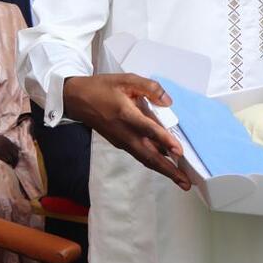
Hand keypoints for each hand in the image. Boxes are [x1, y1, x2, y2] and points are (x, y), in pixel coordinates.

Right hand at [0, 126, 19, 166]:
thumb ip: (4, 145)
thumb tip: (9, 153)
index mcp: (7, 140)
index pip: (16, 150)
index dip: (16, 156)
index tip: (14, 160)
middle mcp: (6, 144)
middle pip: (15, 155)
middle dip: (15, 161)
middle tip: (12, 167)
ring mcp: (1, 150)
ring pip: (10, 160)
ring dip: (10, 164)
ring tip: (8, 168)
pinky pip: (3, 162)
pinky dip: (4, 165)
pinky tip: (3, 167)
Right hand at [63, 73, 190, 189]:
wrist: (77, 100)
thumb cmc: (101, 88)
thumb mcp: (126, 80)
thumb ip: (150, 87)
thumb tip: (168, 102)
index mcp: (125, 114)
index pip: (148, 129)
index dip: (164, 140)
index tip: (179, 151)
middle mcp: (123, 132)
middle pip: (148, 155)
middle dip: (168, 170)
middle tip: (185, 182)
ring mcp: (121, 140)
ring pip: (145, 158)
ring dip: (163, 170)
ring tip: (180, 180)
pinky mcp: (120, 143)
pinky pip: (140, 154)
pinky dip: (154, 162)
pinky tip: (167, 164)